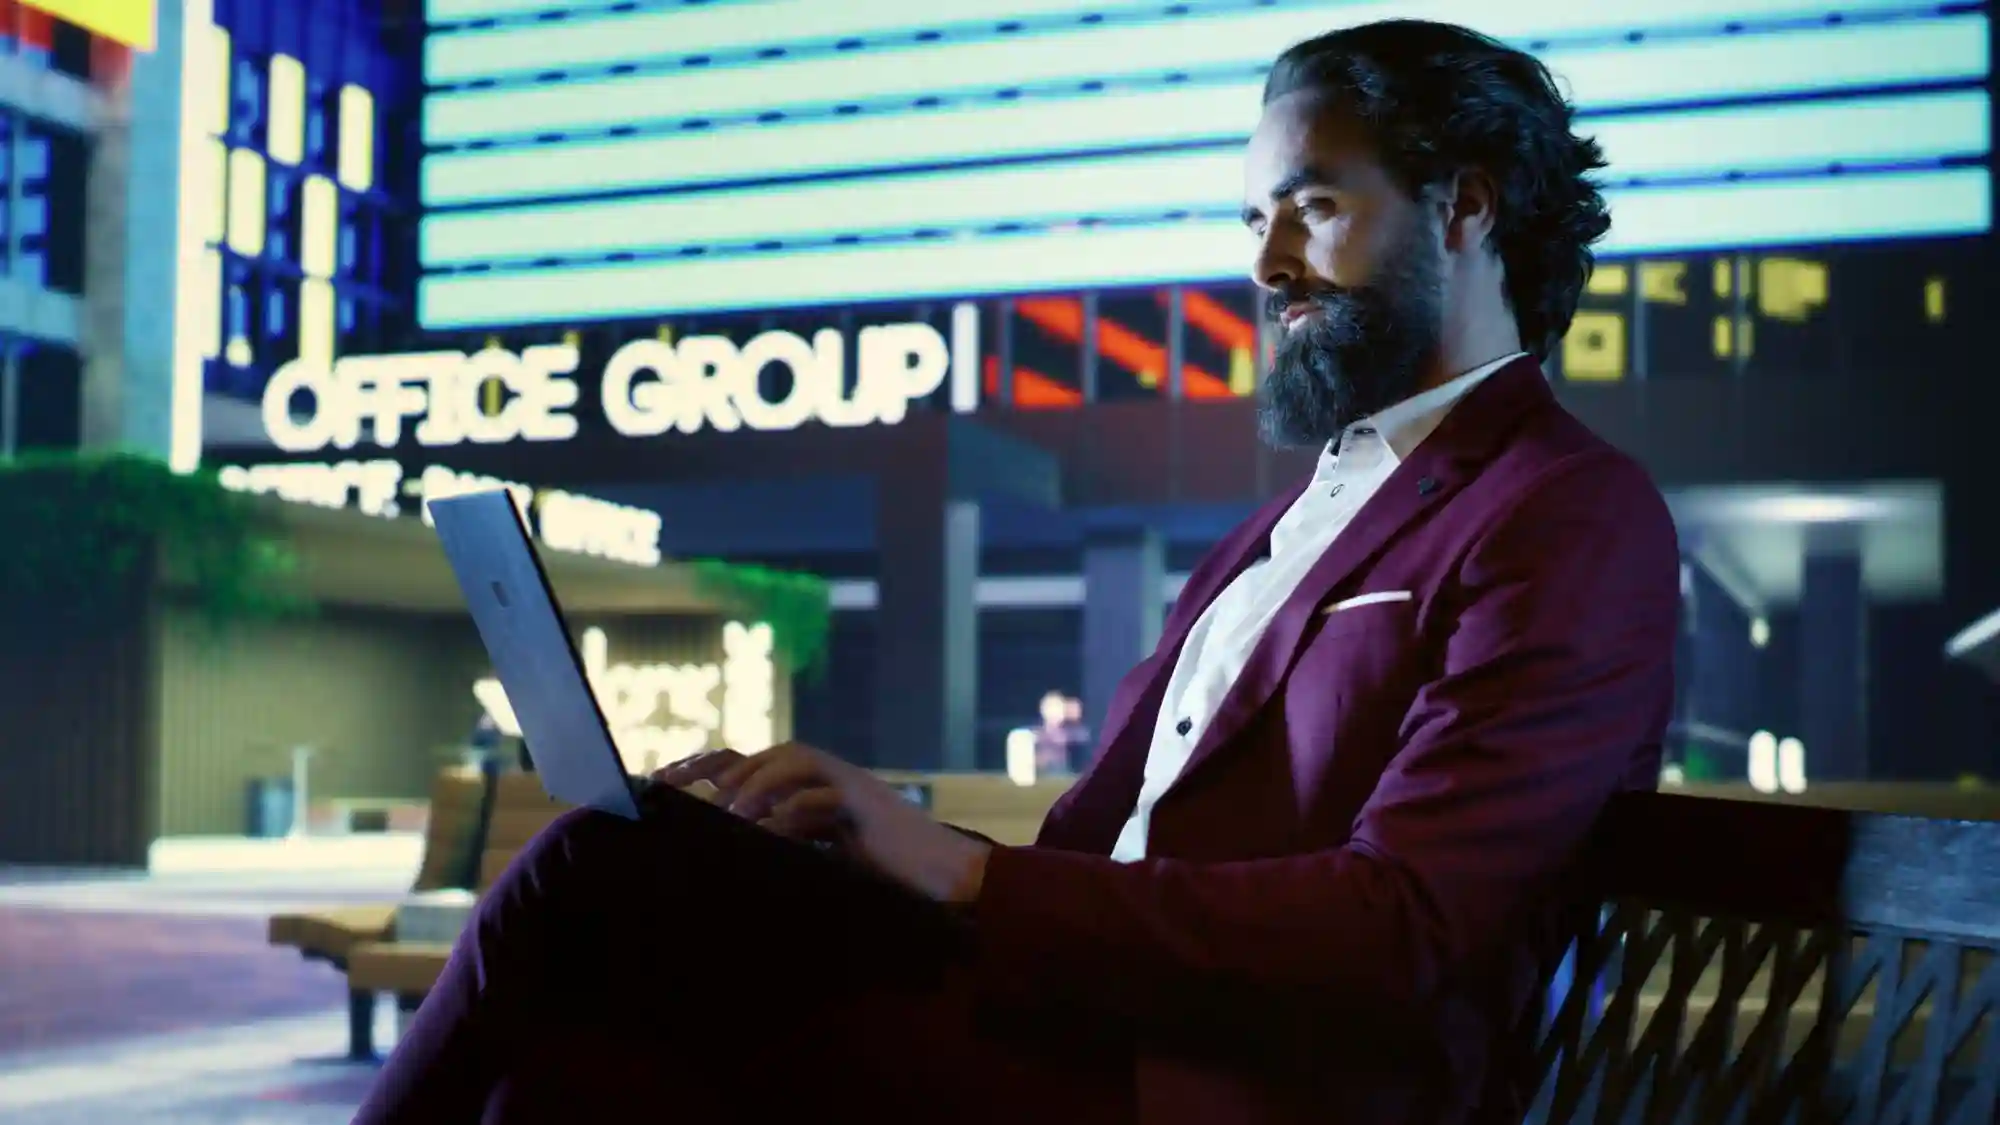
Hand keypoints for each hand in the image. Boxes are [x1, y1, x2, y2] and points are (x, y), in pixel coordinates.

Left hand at [654, 744, 990, 902]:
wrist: (933, 874)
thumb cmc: (873, 869)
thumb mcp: (811, 854)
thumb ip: (774, 841)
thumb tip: (721, 846)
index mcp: (798, 784)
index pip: (738, 766)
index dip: (697, 770)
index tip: (658, 784)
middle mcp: (816, 774)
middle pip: (754, 755)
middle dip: (709, 768)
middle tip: (672, 788)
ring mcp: (840, 782)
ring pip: (787, 761)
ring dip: (753, 784)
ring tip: (727, 812)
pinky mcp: (860, 801)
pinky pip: (819, 795)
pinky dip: (791, 808)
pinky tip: (768, 827)